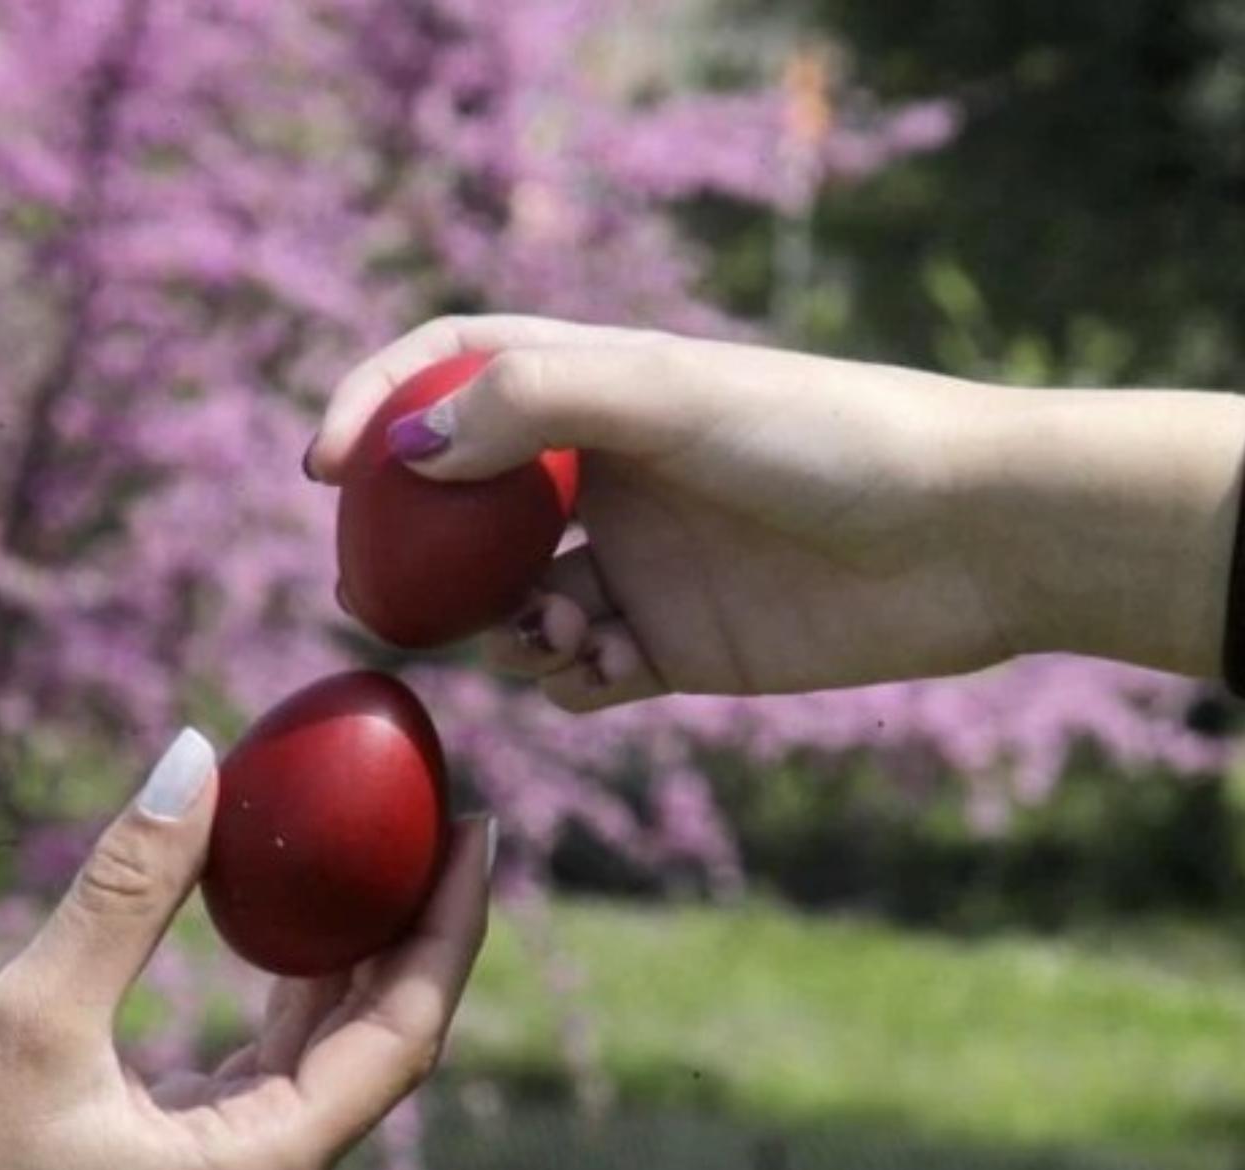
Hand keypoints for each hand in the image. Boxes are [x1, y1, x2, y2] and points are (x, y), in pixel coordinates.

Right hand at [0, 729, 491, 1169]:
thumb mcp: (31, 1021)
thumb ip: (124, 892)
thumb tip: (197, 757)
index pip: (402, 1037)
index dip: (452, 927)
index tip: (477, 828)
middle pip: (384, 1039)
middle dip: (422, 926)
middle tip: (446, 814)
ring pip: (333, 1049)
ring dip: (361, 949)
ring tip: (387, 846)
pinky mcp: (194, 1154)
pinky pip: (277, 1058)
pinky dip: (295, 982)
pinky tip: (298, 915)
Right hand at [311, 315, 1244, 705]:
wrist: (965, 538)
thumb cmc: (825, 436)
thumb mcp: (670, 397)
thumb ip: (534, 404)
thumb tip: (409, 448)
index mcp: (598, 391)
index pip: (453, 372)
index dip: (377, 405)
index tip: (321, 467)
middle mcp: (606, 475)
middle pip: (465, 510)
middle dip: (416, 555)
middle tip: (377, 598)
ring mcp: (637, 562)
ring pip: (511, 604)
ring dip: (503, 629)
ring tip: (561, 629)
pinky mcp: (674, 643)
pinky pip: (579, 673)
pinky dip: (568, 680)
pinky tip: (607, 668)